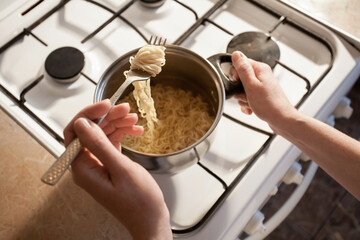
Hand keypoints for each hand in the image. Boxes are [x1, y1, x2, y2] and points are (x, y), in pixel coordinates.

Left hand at [63, 100, 171, 239]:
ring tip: (133, 118)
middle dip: (108, 117)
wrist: (152, 218)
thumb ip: (99, 145)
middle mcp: (87, 166)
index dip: (88, 115)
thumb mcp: (120, 169)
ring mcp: (99, 165)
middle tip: (126, 109)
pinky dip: (123, 134)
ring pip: (103, 135)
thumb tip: (82, 124)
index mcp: (83, 169)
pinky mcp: (110, 165)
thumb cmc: (139, 201)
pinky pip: (112, 143)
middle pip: (91, 131)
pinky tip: (135, 131)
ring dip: (117, 124)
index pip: (75, 133)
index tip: (105, 105)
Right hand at [229, 51, 297, 130]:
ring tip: (251, 103)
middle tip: (246, 95)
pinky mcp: (261, 95)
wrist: (281, 119)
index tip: (239, 84)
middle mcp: (262, 76)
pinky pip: (248, 98)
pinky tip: (251, 108)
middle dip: (239, 90)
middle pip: (240, 78)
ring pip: (243, 90)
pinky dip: (247, 104)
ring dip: (243, 99)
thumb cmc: (269, 105)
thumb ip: (242, 69)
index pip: (240, 64)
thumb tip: (236, 55)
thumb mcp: (251, 85)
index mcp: (260, 69)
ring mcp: (262, 86)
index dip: (235, 76)